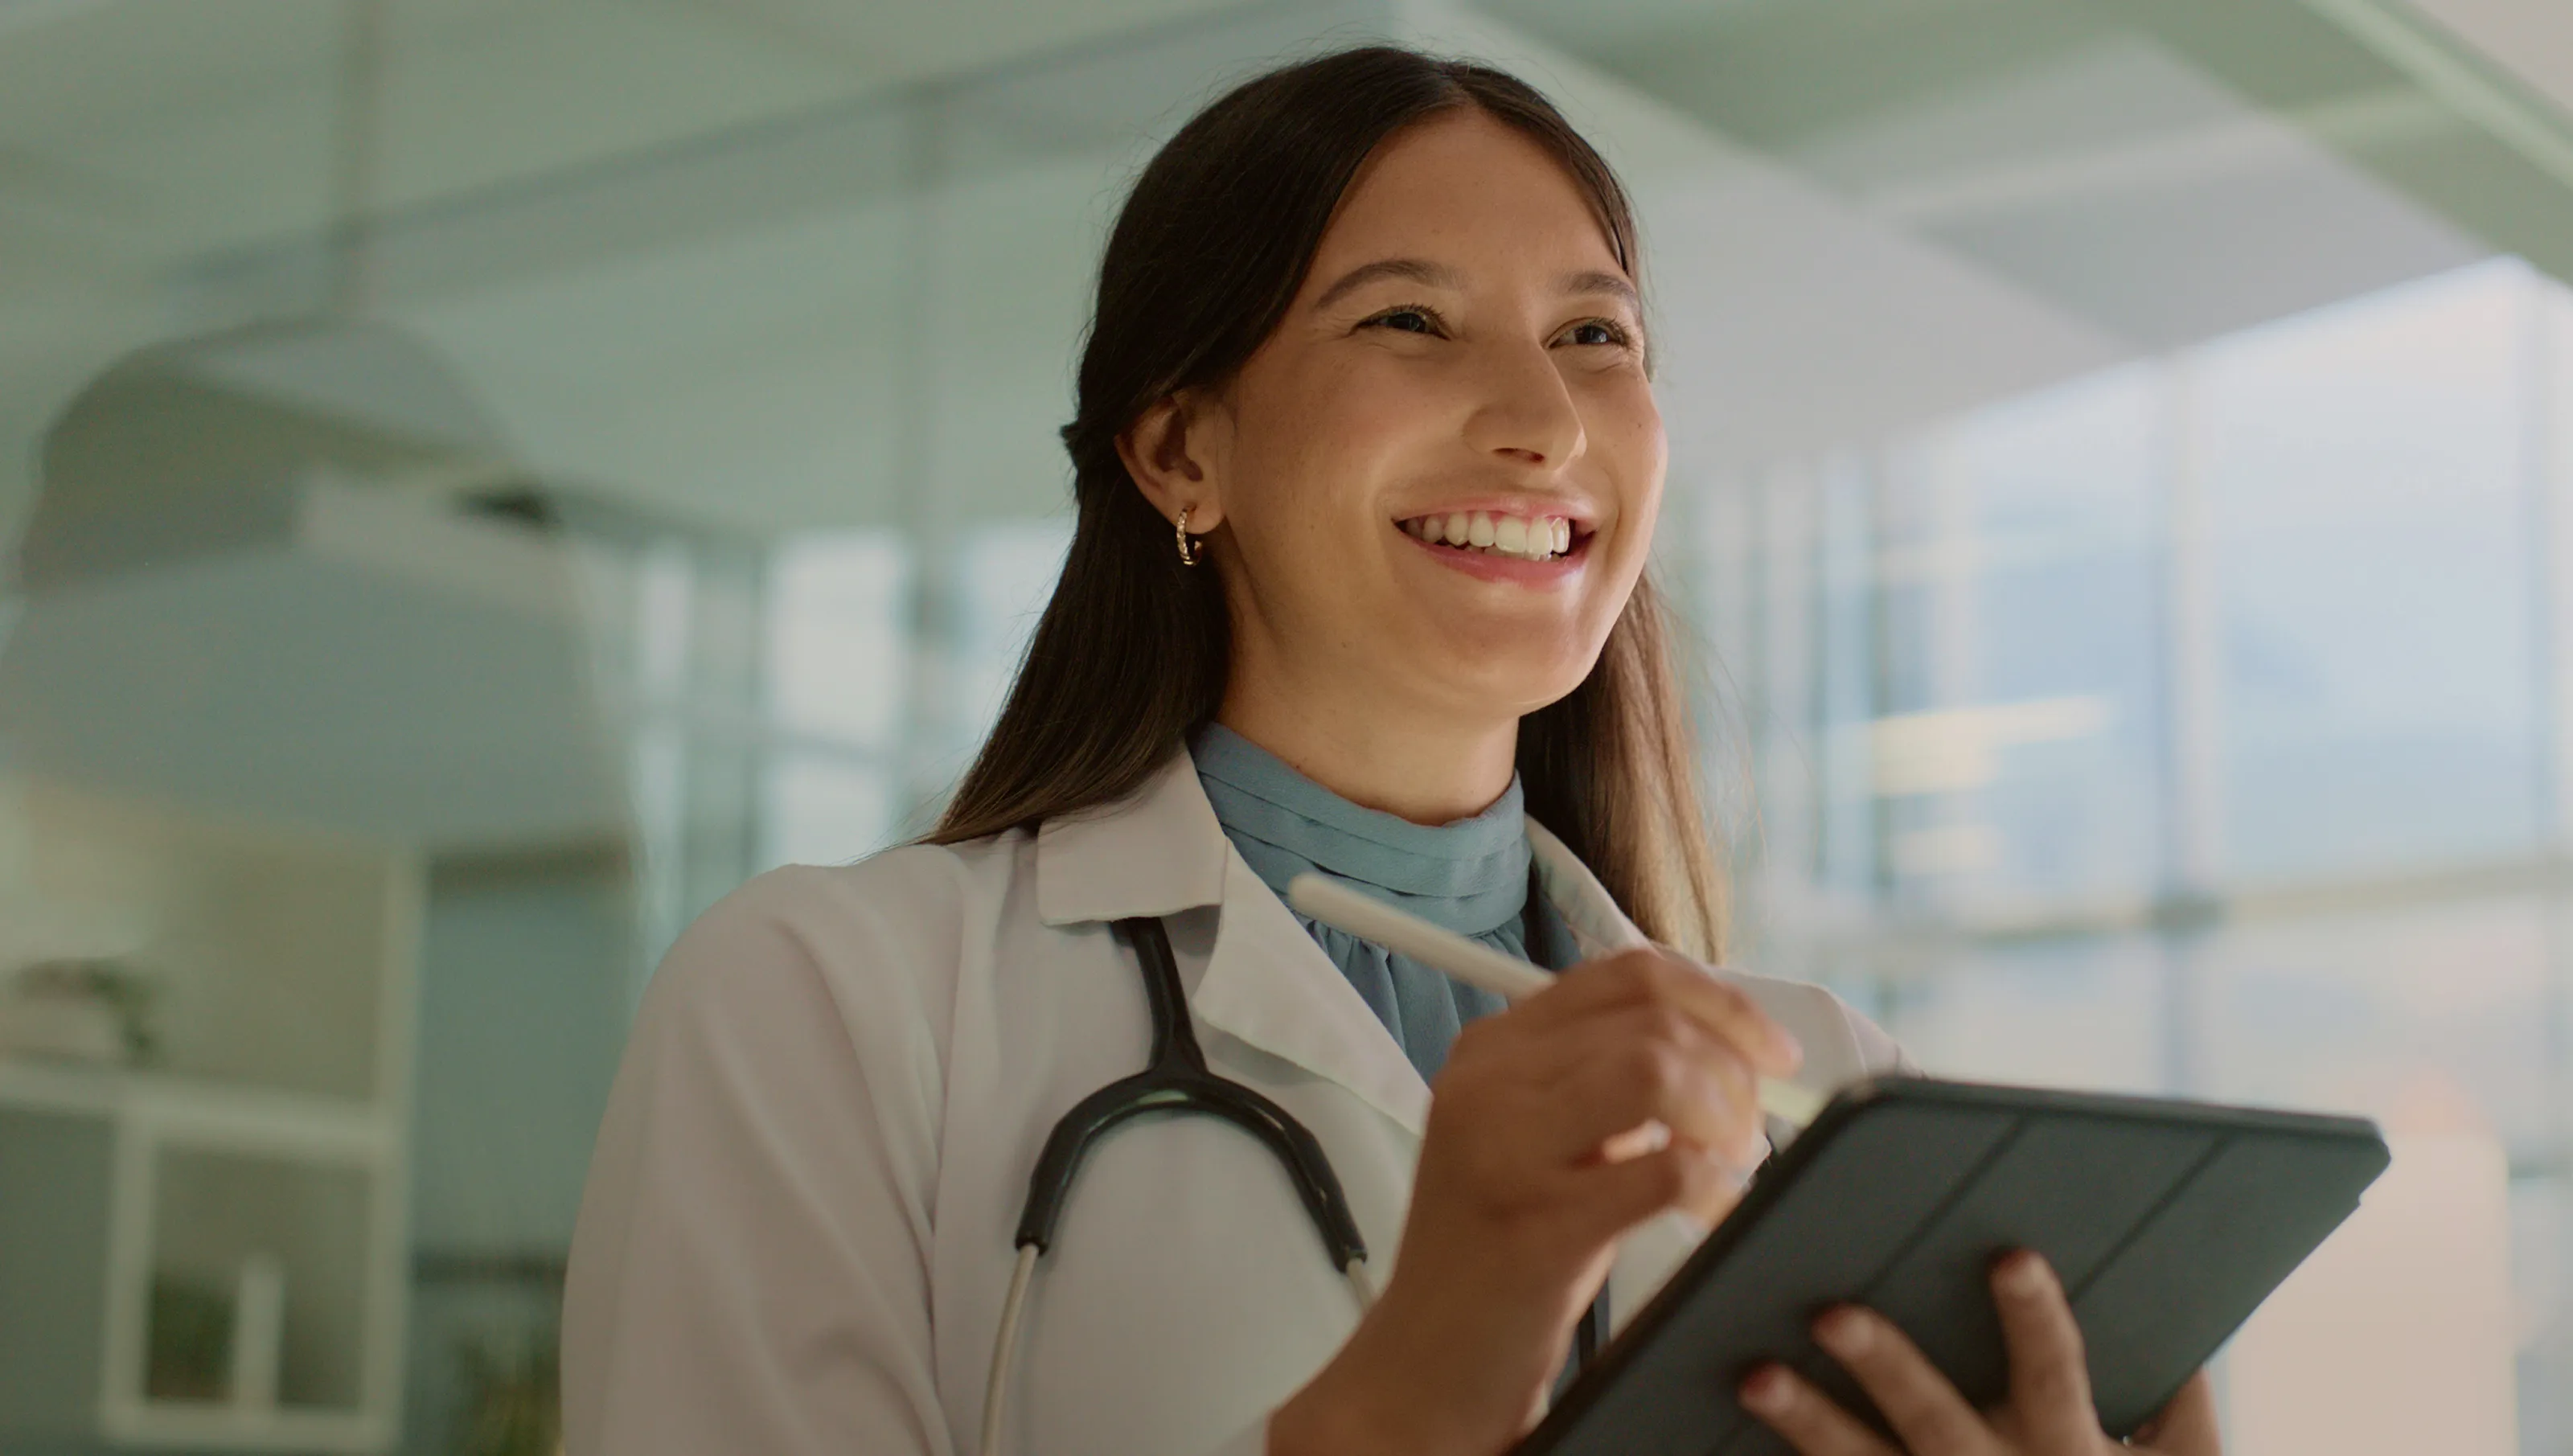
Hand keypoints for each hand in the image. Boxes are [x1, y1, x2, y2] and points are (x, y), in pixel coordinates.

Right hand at [1271, 948, 1802, 1455]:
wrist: (1424, 1359)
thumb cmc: (1497, 1250)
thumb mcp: (1537, 1134)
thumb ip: (1603, 1076)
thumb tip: (1725, 1044)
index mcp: (1493, 1049)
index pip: (1630, 975)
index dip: (1722, 1003)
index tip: (1770, 1050)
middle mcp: (1488, 1083)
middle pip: (1655, 1021)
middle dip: (1736, 1070)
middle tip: (1751, 1128)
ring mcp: (1504, 1151)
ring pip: (1657, 1073)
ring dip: (1723, 1116)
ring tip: (1730, 1163)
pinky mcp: (1535, 1226)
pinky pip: (1665, 1174)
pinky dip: (1713, 1188)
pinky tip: (1712, 1209)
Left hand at [1739, 1251, 2221, 1455]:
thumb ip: (2185, 1414)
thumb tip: (2180, 1336)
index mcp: (2068, 1451)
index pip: (2056, 1375)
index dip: (2035, 1319)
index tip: (2009, 1256)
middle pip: (1935, 1420)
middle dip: (1886, 1365)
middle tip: (1831, 1310)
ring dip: (1810, 1425)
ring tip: (1753, 1377)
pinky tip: (1710, 1443)